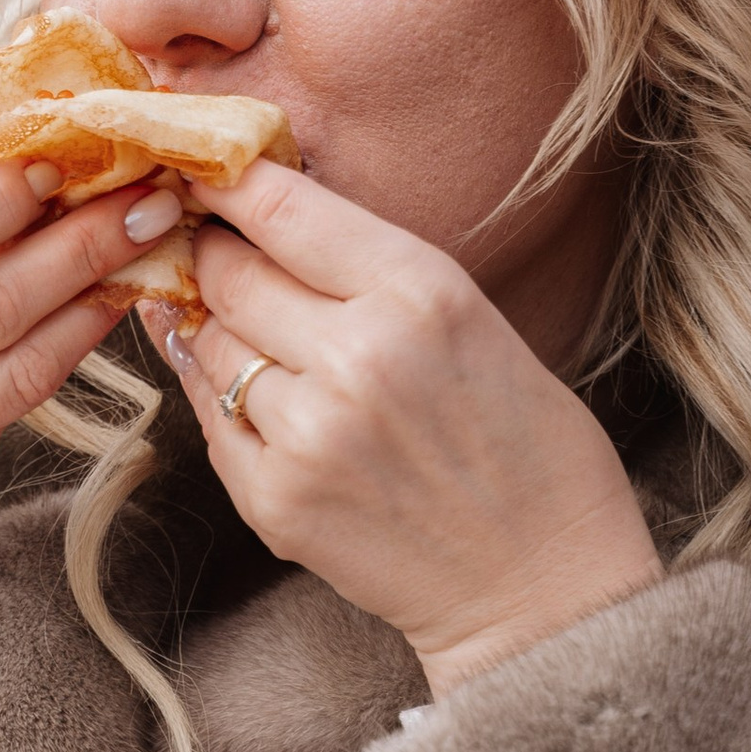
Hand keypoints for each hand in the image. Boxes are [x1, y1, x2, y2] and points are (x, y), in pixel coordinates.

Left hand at [146, 162, 662, 697]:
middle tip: (216, 247)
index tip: (208, 167)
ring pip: (209, 342)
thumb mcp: (474, 319)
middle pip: (230, 271)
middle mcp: (358, 355)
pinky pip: (210, 416)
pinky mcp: (275, 500)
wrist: (542, 584)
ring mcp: (309, 433)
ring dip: (215, 326)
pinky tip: (249, 388)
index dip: (230, 180)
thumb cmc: (527, 444)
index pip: (284, 207)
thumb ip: (372, 270)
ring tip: (249, 328)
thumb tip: (264, 217)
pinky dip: (218, 392)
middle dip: (215, 253)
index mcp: (421, 293)